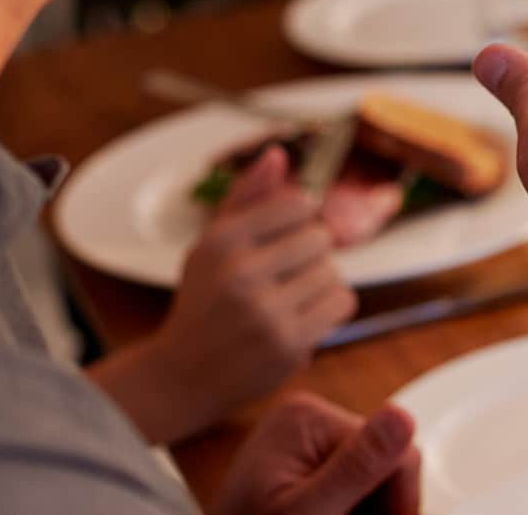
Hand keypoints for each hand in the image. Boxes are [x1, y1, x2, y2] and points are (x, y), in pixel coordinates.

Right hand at [90, 147, 355, 443]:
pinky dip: (330, 310)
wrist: (184, 375)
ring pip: (334, 272)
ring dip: (320, 286)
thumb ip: (246, 197)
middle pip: (322, 238)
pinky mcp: (288, 342)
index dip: (298, 223)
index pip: (298, 204)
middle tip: (283, 278)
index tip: (280, 244)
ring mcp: (264, 310)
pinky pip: (343, 303)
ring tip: (287, 302)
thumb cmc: (205, 301)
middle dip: (311, 257)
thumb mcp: (212, 246)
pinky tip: (303, 319)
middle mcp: (239, 272)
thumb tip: (277, 152)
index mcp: (220, 241)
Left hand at [210, 393, 419, 514]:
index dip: (399, 499)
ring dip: (368, 507)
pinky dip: (354, 506)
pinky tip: (333, 514)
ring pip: (376, 472)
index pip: (392, 449)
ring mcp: (307, 437)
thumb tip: (402, 415)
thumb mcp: (307, 513)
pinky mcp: (308, 458)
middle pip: (386, 458)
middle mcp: (308, 417)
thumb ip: (355, 468)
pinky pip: (356, 478)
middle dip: (380, 503)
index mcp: (306, 418)